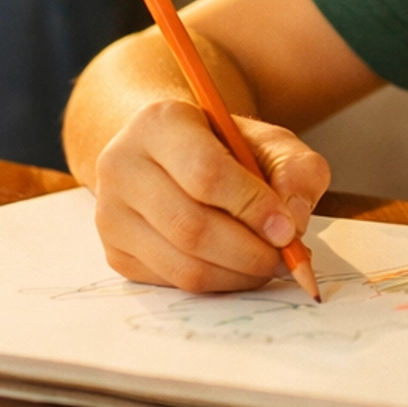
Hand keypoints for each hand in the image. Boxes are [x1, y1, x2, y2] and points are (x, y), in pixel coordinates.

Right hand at [92, 98, 329, 291]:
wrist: (171, 156)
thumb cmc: (224, 147)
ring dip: (238, 275)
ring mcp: (111, 213)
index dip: (252, 207)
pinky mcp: (115, 253)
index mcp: (159, 123)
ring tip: (269, 264)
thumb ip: (296, 170)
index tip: (288, 229)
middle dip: (249, 252)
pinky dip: (217, 283)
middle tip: (286, 257)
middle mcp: (122, 165)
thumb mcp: (269, 142)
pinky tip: (239, 268)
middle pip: (191, 227)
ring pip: (182, 265)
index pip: (205, 173)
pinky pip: (173, 284)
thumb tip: (294, 220)